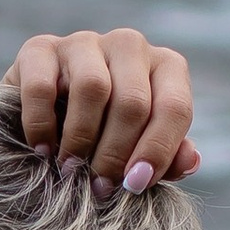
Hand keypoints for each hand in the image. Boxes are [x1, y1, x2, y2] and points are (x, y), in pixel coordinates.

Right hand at [5, 28, 197, 191]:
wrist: (46, 121)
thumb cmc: (106, 137)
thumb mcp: (140, 150)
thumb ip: (168, 158)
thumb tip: (190, 162)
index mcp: (165, 67)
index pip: (175, 107)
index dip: (157, 151)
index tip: (134, 185)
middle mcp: (129, 46)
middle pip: (133, 102)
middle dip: (116, 153)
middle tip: (99, 187)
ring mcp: (84, 43)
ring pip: (92, 88)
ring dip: (81, 140)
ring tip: (70, 171)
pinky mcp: (39, 50)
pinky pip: (42, 87)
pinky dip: (42, 126)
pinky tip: (42, 150)